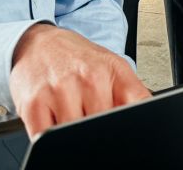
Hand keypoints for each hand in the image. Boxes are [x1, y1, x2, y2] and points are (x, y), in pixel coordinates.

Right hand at [10, 24, 150, 139]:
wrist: (40, 43)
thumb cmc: (76, 59)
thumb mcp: (113, 68)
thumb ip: (133, 95)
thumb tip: (148, 119)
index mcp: (112, 71)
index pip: (136, 107)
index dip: (132, 124)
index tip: (127, 129)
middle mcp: (88, 78)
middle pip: (102, 128)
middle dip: (98, 129)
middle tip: (88, 111)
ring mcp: (60, 91)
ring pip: (74, 136)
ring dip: (71, 134)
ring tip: (70, 112)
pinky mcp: (33, 104)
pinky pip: (45, 138)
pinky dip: (50, 138)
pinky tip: (52, 118)